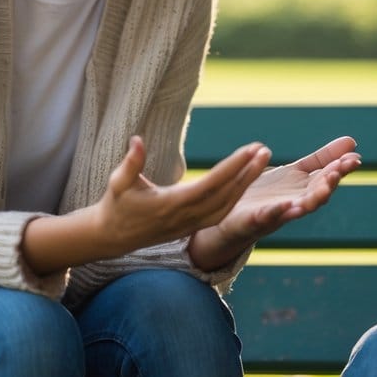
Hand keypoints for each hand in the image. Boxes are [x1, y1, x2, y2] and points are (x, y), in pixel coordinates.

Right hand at [22, 135, 270, 274]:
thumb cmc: (116, 205)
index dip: (232, 167)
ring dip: (246, 183)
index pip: (211, 184)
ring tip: (260, 161)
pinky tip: (246, 181)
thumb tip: (138, 139)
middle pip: (225, 195)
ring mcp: (191, 224)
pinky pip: (221, 213)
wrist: (112, 237)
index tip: (250, 150)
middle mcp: (186, 217)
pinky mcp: (192, 227)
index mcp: (172, 204)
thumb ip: (131, 162)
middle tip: (264, 150)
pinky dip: (237, 197)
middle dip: (247, 172)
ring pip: (227, 205)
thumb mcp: (118, 182)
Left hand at [188, 136, 360, 268]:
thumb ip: (322, 158)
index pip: (326, 177)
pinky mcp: (254, 221)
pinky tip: (285, 205)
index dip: (340, 169)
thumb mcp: (297, 172)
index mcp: (305, 189)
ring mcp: (276, 214)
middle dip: (329, 184)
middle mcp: (295, 203)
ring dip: (311, 201)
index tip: (355, 158)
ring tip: (322, 190)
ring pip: (298, 210)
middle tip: (339, 171)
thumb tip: (353, 141)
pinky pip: (267, 217)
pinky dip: (277, 212)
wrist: (232, 218)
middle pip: (317, 196)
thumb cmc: (268, 194)